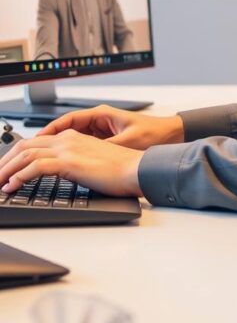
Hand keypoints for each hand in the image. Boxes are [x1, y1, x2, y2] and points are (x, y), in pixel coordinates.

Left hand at [0, 130, 142, 196]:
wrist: (137, 169)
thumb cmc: (122, 169)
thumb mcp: (93, 162)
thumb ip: (75, 163)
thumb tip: (61, 175)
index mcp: (73, 137)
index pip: (35, 141)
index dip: (15, 154)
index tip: (5, 169)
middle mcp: (67, 139)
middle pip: (25, 145)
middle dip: (5, 161)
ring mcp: (67, 149)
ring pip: (25, 154)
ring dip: (6, 170)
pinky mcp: (69, 162)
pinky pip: (35, 167)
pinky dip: (18, 176)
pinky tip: (11, 186)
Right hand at [38, 105, 183, 150]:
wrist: (171, 136)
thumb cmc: (154, 134)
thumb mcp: (127, 142)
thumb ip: (105, 148)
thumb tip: (86, 155)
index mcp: (102, 114)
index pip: (69, 119)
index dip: (51, 129)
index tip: (38, 139)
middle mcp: (100, 120)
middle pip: (67, 129)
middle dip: (51, 140)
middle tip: (34, 152)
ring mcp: (103, 130)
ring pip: (74, 139)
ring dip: (61, 148)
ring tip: (45, 160)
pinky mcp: (107, 140)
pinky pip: (84, 146)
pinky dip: (74, 153)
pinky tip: (66, 164)